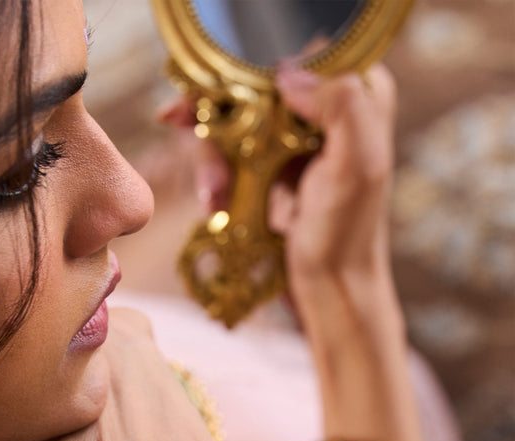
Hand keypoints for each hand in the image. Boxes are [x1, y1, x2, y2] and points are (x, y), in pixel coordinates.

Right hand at [164, 66, 420, 440]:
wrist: (330, 288)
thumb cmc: (347, 236)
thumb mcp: (357, 166)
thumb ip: (340, 105)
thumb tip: (287, 75)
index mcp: (358, 97)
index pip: (296, 57)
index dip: (250, 70)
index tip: (212, 92)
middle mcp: (325, 111)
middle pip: (253, 88)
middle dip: (218, 116)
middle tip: (177, 123)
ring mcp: (293, 142)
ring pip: (234, 123)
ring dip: (212, 157)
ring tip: (213, 197)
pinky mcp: (270, 171)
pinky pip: (229, 156)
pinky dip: (215, 176)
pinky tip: (215, 203)